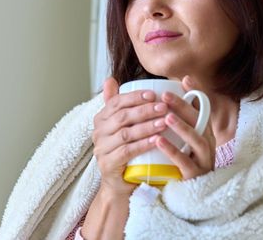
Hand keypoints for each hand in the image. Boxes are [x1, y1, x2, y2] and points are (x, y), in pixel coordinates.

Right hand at [92, 77, 168, 194]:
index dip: (135, 97)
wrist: (120, 183)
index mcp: (101, 119)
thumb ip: (118, 104)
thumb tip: (110, 79)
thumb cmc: (126, 150)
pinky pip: (127, 151)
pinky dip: (143, 144)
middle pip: (122, 116)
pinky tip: (157, 140)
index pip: (116, 102)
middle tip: (164, 106)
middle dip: (144, 110)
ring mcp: (101, 149)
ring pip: (126, 133)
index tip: (153, 94)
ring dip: (146, 126)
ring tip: (164, 121)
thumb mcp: (124, 126)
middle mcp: (98, 132)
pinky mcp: (108, 164)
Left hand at [155, 76, 215, 179]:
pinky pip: (185, 162)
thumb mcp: (183, 137)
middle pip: (199, 121)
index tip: (183, 79)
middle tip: (165, 95)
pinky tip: (158, 141)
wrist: (186, 195)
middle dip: (183, 107)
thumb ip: (178, 115)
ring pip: (196, 140)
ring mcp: (203, 159)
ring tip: (165, 116)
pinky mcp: (195, 175)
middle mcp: (207, 143)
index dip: (196, 93)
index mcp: (204, 131)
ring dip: (181, 127)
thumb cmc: (184, 159)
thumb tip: (173, 85)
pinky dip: (172, 150)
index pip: (202, 109)